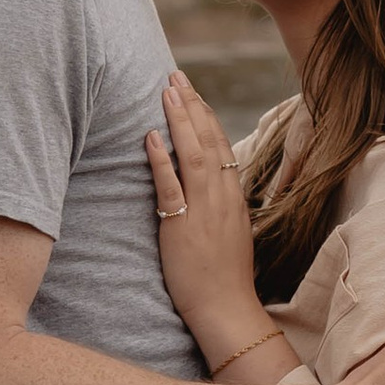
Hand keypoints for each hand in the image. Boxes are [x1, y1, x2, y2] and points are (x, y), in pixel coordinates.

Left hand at [146, 71, 270, 368]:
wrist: (226, 309)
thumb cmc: (224, 278)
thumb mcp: (228, 234)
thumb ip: (219, 208)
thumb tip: (208, 190)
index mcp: (233, 197)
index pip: (221, 145)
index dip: (205, 116)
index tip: (192, 92)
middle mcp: (222, 197)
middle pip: (209, 140)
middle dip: (192, 105)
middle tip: (176, 76)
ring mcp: (204, 210)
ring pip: (194, 154)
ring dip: (179, 120)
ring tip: (166, 91)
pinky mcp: (183, 227)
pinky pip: (172, 187)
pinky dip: (162, 160)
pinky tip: (151, 136)